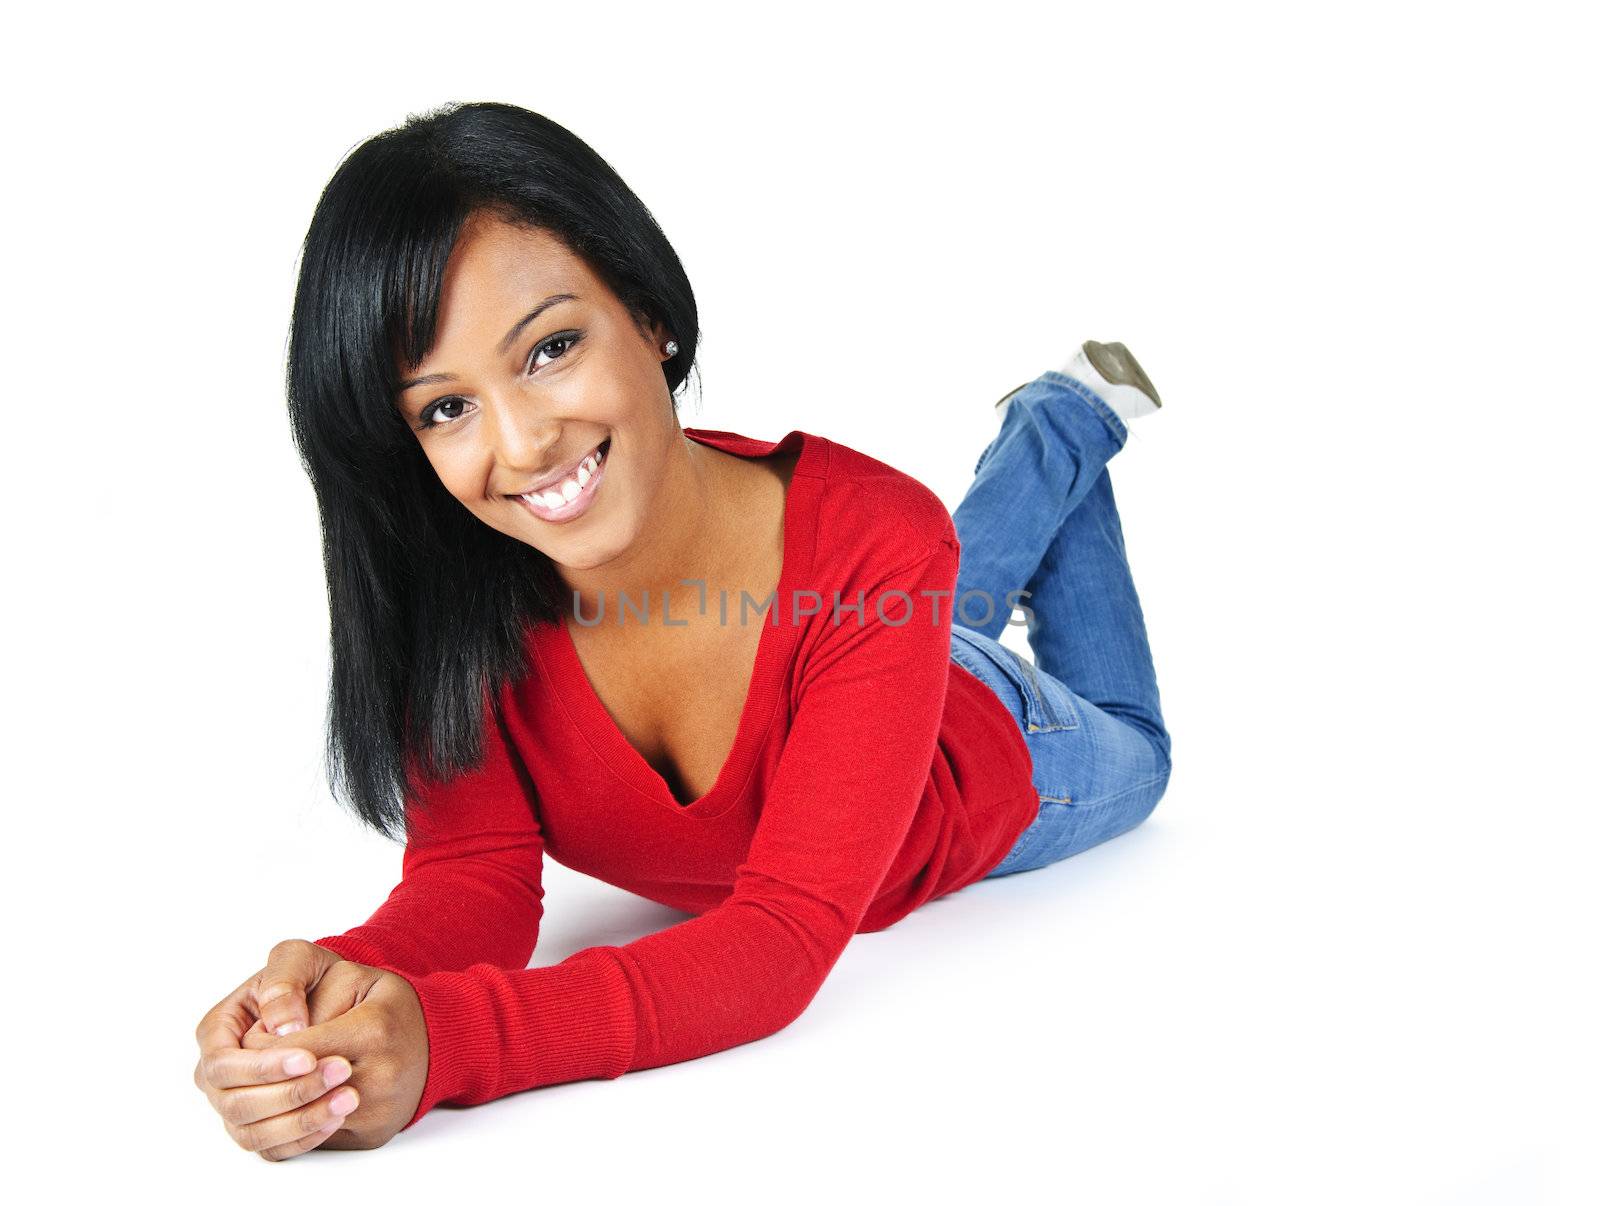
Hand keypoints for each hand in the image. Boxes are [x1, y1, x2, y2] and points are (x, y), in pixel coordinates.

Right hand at [193, 940, 359, 1159]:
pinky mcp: (264, 1126)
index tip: (309, 1057)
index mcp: (218, 1032)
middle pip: (236, 1104)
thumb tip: (283, 1027)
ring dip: (300, 1121)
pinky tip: (337, 1117)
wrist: (342, 1005)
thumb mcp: (300, 959)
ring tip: (348, 1099)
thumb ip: (285, 979)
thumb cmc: (312, 979)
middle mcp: (221, 1074)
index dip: (263, 1067)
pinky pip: (273, 1148)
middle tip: (343, 1072)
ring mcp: (239, 1104)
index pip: (224, 1064)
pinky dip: (304, 1138)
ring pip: (253, 1133)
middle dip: (289, 1093)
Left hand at [240, 958, 429, 1152]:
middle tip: (253, 1057)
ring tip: (273, 1077)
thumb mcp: (346, 975)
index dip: (260, 1043)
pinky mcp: (371, 1136)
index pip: (290, 1049)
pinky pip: (312, 1140)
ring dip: (273, 1101)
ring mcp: (377, 1113)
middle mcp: (381, 1078)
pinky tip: (293, 1097)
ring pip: (297, 1121)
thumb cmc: (384, 1003)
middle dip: (261, 1075)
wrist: (436, 1039)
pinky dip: (293, 1121)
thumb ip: (298, 989)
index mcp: (372, 1030)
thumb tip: (265, 1034)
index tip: (254, 1032)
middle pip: (292, 1090)